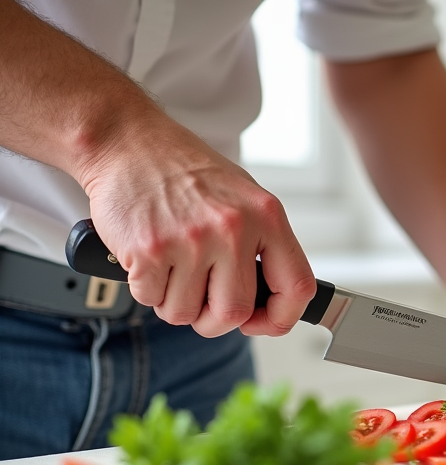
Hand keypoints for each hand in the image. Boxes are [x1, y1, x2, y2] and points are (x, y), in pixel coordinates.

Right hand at [75, 106, 316, 337]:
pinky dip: (148, 289)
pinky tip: (150, 258)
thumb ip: (262, 246)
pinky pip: (152, 299)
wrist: (129, 142)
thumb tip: (271, 300)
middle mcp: (234, 229)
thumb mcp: (245, 198)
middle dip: (213, 320)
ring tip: (172, 267)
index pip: (297, 287)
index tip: (263, 322)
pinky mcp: (149, 250)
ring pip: (186, 313)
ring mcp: (191, 240)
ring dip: (175, 302)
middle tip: (201, 302)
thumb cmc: (187, 172)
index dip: (281, 318)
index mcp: (267, 217)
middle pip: (234, 313)